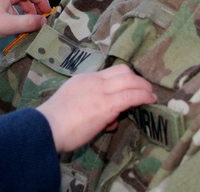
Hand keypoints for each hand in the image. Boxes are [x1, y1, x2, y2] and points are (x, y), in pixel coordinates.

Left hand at [0, 0, 51, 45]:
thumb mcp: (9, 26)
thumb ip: (29, 23)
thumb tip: (43, 21)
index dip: (41, 0)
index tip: (48, 12)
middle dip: (35, 3)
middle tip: (42, 16)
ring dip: (27, 7)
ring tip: (32, 22)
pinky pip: (11, 1)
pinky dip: (18, 10)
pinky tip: (20, 22)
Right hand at [37, 65, 156, 151]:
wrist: (47, 127)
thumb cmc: (56, 123)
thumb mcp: (73, 106)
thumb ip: (92, 109)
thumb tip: (110, 120)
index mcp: (84, 79)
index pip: (110, 72)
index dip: (125, 78)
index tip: (131, 87)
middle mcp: (94, 81)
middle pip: (123, 71)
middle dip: (137, 80)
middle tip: (145, 90)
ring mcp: (101, 91)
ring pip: (131, 81)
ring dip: (144, 87)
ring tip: (151, 95)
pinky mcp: (107, 105)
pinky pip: (131, 96)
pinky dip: (144, 96)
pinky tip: (150, 100)